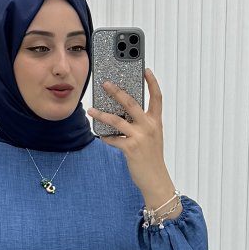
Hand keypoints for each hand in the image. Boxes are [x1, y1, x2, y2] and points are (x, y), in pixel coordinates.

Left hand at [87, 69, 171, 198]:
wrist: (156, 180)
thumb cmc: (152, 158)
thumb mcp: (152, 137)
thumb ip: (142, 124)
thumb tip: (123, 114)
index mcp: (156, 122)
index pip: (156, 97)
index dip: (152, 82)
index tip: (145, 69)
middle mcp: (149, 126)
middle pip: (131, 103)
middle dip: (117, 91)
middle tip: (105, 83)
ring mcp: (140, 137)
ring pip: (117, 120)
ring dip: (102, 114)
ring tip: (91, 109)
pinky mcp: (130, 149)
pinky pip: (113, 139)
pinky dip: (105, 137)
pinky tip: (100, 135)